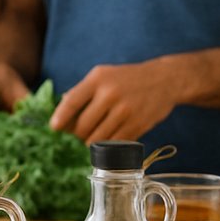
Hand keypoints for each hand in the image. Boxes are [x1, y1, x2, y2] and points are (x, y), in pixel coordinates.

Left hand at [50, 60, 174, 142]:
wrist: (165, 80)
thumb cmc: (126, 78)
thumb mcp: (101, 75)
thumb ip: (81, 91)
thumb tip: (61, 112)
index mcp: (97, 80)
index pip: (72, 101)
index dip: (60, 117)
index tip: (54, 127)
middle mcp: (110, 95)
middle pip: (82, 126)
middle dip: (76, 134)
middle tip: (78, 133)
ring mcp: (126, 111)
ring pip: (97, 138)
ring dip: (91, 142)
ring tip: (92, 136)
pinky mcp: (139, 125)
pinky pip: (115, 143)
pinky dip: (108, 145)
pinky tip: (108, 139)